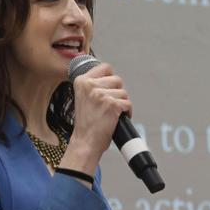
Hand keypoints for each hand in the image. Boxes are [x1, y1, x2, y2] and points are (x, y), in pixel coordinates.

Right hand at [60, 62, 131, 176]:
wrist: (85, 142)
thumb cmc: (86, 123)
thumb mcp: (84, 97)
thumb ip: (94, 85)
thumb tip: (111, 76)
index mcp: (81, 81)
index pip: (105, 67)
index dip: (110, 78)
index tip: (108, 89)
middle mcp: (90, 85)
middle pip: (117, 79)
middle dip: (117, 93)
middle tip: (108, 106)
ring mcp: (101, 94)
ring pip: (124, 92)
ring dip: (121, 103)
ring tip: (110, 114)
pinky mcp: (112, 104)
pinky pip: (128, 104)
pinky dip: (127, 112)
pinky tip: (117, 119)